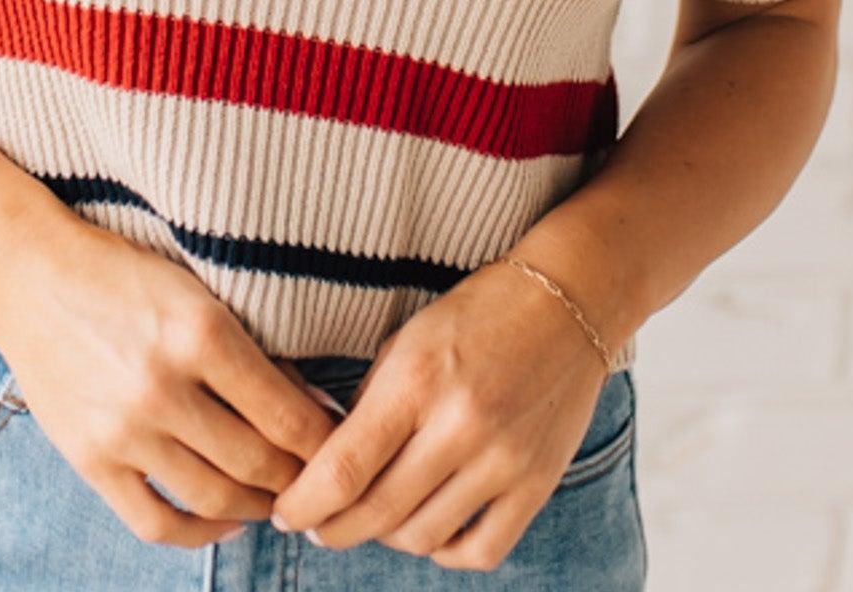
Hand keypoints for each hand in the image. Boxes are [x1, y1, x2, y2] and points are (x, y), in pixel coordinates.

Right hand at [0, 215, 340, 549]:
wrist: (30, 275)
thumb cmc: (124, 274)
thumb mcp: (197, 291)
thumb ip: (252, 350)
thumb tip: (314, 407)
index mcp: (200, 332)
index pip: (286, 414)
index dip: (324, 443)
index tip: (342, 449)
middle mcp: (163, 386)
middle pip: (256, 462)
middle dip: (298, 479)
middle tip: (317, 482)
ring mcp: (123, 429)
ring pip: (213, 497)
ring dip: (256, 508)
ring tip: (277, 500)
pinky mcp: (90, 459)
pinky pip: (155, 522)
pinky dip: (198, 533)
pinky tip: (224, 522)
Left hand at [267, 259, 610, 572]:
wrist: (567, 302)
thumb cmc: (476, 313)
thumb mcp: (407, 341)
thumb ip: (368, 404)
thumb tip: (326, 466)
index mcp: (417, 379)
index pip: (344, 468)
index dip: (304, 503)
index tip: (285, 512)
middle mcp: (461, 425)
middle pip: (377, 514)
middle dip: (332, 529)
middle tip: (317, 525)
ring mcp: (504, 460)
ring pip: (422, 538)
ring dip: (385, 537)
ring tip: (374, 517)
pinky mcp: (537, 483)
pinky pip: (480, 550)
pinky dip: (444, 549)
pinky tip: (428, 528)